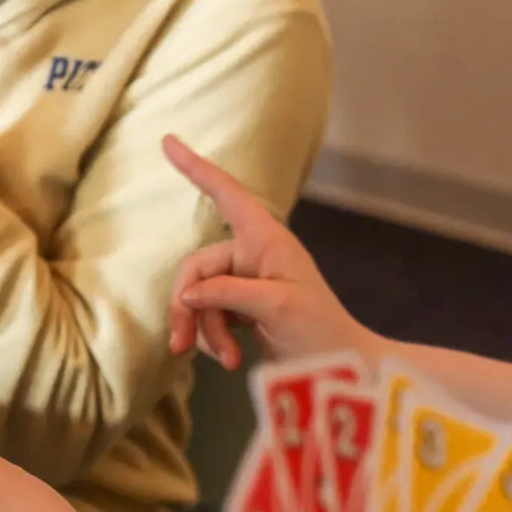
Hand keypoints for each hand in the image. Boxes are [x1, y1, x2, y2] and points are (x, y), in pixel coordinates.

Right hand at [162, 135, 371, 367]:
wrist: (343, 369)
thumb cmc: (320, 329)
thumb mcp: (276, 306)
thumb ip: (227, 293)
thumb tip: (187, 294)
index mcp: (266, 239)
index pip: (227, 194)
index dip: (197, 168)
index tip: (169, 142)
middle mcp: (253, 254)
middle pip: (197, 268)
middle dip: (189, 308)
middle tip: (181, 345)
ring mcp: (246, 282)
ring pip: (200, 297)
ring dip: (205, 331)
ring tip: (226, 361)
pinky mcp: (243, 309)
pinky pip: (210, 316)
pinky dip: (213, 338)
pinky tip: (229, 359)